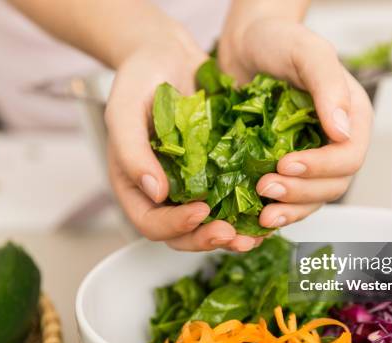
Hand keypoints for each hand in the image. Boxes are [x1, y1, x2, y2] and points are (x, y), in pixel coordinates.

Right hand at [106, 27, 263, 251]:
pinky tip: (267, 209)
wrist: (167, 54)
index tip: (201, 212)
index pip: (150, 223)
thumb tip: (154, 192)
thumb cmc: (139, 79)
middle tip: (232, 234)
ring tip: (255, 234)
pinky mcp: (218, 172)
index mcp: (136, 185)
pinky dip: (248, 209)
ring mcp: (193, 184)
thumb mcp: (124, 110)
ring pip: (211, 224)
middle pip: (183, 234)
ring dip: (232, 234)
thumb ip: (131, 152)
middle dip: (207, 239)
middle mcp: (165, 192)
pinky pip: (232, 199)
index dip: (175, 225)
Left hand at [218, 15, 372, 228]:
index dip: (320, 167)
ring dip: (288, 209)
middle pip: (332, 185)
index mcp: (352, 118)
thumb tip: (343, 131)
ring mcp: (310, 157)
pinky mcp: (285, 166)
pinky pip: (288, 198)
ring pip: (311, 198)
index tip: (286, 163)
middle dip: (300, 192)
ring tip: (261, 211)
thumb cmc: (278, 41)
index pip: (349, 157)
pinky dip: (275, 208)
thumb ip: (329, 86)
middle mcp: (335, 143)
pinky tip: (256, 214)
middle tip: (265, 188)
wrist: (244, 46)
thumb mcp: (306, 53)